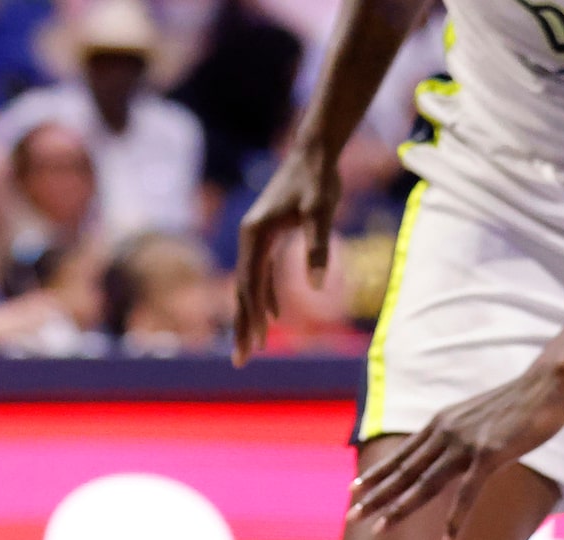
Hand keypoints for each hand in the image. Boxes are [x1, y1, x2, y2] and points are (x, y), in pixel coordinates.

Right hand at [231, 147, 340, 363]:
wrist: (315, 153)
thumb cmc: (319, 181)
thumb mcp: (322, 213)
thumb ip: (318, 249)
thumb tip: (318, 288)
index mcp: (256, 235)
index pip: (250, 286)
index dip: (250, 319)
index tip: (252, 347)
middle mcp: (249, 238)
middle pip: (242, 291)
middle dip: (242, 328)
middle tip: (241, 362)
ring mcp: (257, 238)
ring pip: (250, 285)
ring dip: (251, 316)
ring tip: (253, 347)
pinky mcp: (268, 236)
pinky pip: (261, 274)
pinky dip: (265, 296)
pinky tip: (273, 316)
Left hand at [347, 363, 563, 537]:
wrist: (546, 386)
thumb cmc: (517, 404)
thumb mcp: (477, 417)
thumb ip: (460, 433)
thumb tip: (449, 449)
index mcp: (441, 424)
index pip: (401, 455)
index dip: (377, 474)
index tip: (354, 490)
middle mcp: (445, 433)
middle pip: (404, 472)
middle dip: (375, 496)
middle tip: (350, 516)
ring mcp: (465, 444)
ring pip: (424, 483)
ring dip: (399, 509)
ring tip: (378, 530)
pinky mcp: (488, 455)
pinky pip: (467, 494)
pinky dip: (455, 521)